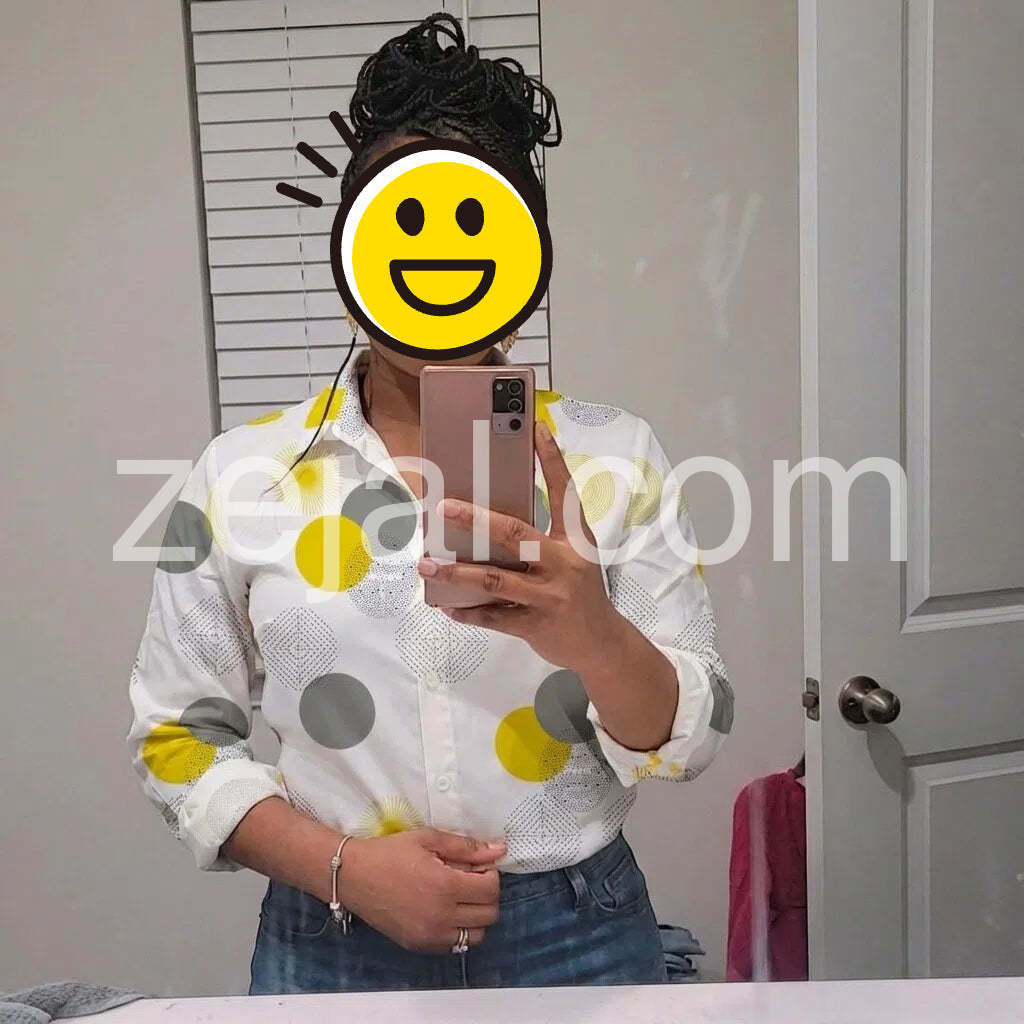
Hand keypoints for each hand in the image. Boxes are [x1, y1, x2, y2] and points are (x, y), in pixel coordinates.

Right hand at [340, 828, 504, 953]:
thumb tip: (499, 850)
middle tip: (471, 880)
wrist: (354, 876)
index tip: (479, 867)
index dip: (491, 875)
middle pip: (489, 915)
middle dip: (487, 895)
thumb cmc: (390, 853)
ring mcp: (430, 936)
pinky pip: (454, 946)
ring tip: (460, 898)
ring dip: (476, 917)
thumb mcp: (429, 840)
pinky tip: (446, 912)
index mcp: (445, 886)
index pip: (491, 890)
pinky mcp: (419, 946)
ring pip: (476, 936)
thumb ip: (466, 847)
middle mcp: (441, 917)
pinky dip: (458, 931)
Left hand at [416, 421, 626, 672]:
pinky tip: (446, 605)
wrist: (602, 644)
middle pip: (516, 534)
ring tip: (426, 564)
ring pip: (494, 578)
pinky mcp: (535, 624)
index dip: (552, 460)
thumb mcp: (575, 559)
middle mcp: (563, 563)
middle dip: (476, 519)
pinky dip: (468, 612)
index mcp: (574, 540)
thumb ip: (542, 539)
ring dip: (456, 572)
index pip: (565, 492)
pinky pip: (494, 616)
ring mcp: (549, 595)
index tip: (537, 428)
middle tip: (444, 507)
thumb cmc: (582, 593)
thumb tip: (492, 521)